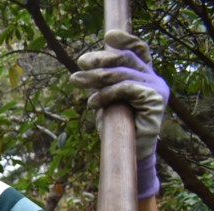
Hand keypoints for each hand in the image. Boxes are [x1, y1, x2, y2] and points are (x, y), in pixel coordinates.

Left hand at [70, 30, 168, 198]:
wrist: (129, 152)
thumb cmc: (116, 127)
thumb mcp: (105, 100)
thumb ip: (101, 84)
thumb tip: (84, 68)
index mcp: (143, 75)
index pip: (138, 51)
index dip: (125, 41)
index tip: (108, 35)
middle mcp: (153, 79)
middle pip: (127, 59)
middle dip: (101, 58)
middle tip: (81, 62)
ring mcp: (157, 88)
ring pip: (124, 73)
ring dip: (97, 76)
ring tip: (76, 81)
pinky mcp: (155, 100)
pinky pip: (127, 89)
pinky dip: (106, 93)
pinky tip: (92, 102)